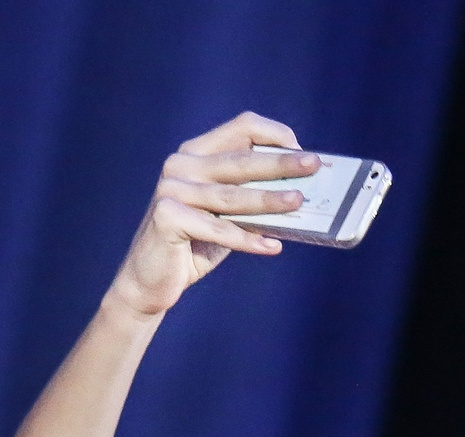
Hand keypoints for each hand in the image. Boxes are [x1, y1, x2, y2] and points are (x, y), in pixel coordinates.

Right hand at [105, 111, 317, 318]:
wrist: (151, 280)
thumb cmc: (196, 244)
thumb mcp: (227, 216)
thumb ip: (251, 200)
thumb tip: (300, 196)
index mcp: (196, 153)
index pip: (241, 128)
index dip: (273, 134)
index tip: (300, 149)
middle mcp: (181, 165)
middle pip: (240, 161)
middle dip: (280, 163)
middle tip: (313, 165)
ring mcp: (171, 190)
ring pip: (231, 197)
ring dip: (269, 200)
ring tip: (299, 203)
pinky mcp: (166, 217)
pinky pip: (217, 230)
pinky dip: (247, 240)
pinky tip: (272, 246)